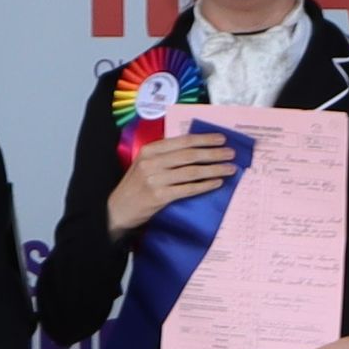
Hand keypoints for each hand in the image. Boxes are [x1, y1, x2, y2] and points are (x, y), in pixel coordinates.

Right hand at [106, 131, 237, 238]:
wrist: (117, 210)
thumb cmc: (135, 186)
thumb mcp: (145, 164)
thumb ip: (165, 156)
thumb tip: (196, 150)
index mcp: (149, 150)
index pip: (182, 141)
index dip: (204, 139)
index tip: (221, 138)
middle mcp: (152, 162)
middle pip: (190, 155)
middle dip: (214, 153)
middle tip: (231, 153)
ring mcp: (155, 180)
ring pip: (192, 172)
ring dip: (214, 169)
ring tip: (230, 168)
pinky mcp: (159, 197)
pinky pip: (188, 189)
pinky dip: (204, 185)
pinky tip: (217, 183)